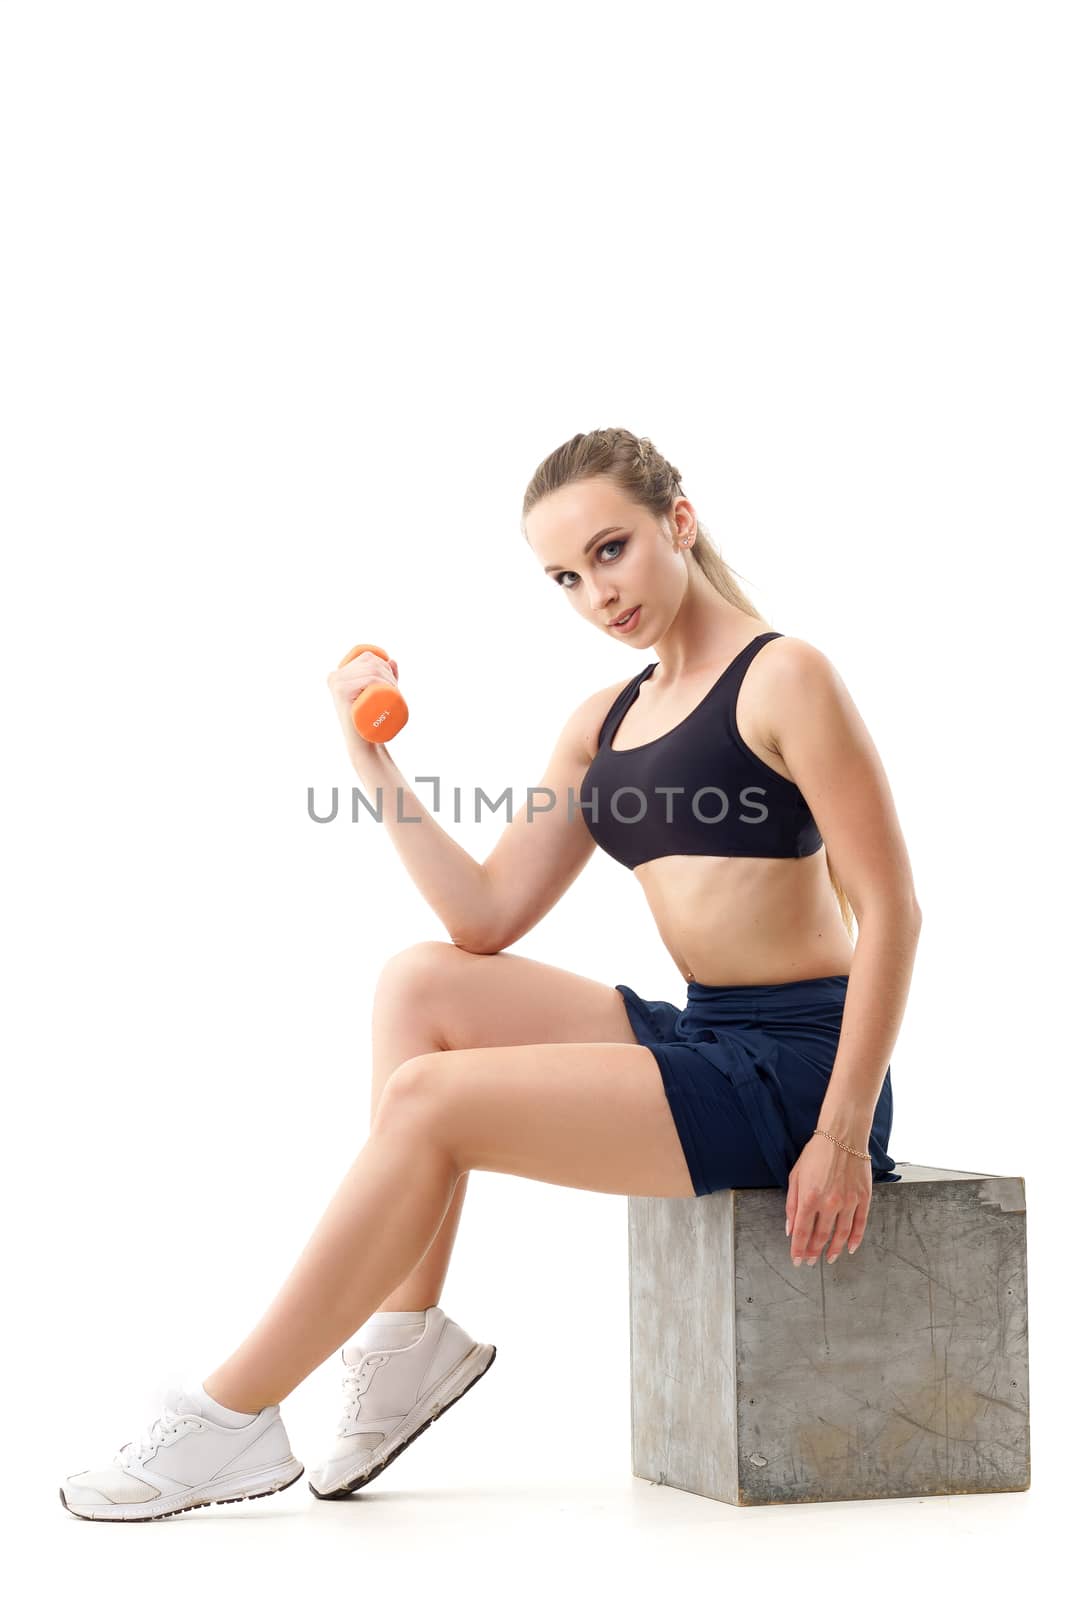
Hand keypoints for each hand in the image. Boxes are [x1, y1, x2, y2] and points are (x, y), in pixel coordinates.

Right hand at [326, 651, 398, 758]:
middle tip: (398, 693)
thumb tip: (392, 660)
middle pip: (371, 663)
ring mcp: (336, 684)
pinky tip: (388, 691)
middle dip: (390, 674)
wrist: (364, 744)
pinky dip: (382, 683)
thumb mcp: (379, 693)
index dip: (385, 666)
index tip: (394, 684)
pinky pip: (369, 680)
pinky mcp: (341, 693)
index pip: (367, 657)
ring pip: (372, 671)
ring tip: (396, 694)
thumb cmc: (370, 720)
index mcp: (339, 673)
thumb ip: (384, 676)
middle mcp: (335, 676)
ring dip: (390, 680)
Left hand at [785, 1132, 871, 1265]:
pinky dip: (855, 1239)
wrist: (842, 1136)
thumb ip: (792, 1204)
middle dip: (814, 1252)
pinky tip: (850, 1248)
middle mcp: (830, 1203)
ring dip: (834, 1250)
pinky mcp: (863, 1198)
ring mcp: (849, 1202)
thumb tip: (790, 1228)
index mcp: (810, 1198)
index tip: (797, 1261)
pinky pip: (860, 1225)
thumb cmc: (816, 1154)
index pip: (802, 1232)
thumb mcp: (796, 1176)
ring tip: (828, 1259)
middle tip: (810, 1261)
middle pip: (821, 1236)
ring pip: (841, 1235)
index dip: (799, 1250)